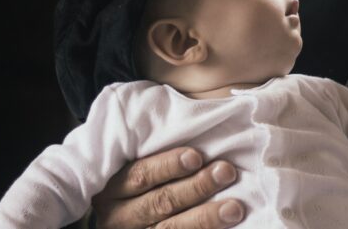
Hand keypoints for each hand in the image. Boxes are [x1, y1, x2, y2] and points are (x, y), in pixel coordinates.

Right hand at [91, 147, 244, 228]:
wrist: (122, 222)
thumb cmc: (134, 186)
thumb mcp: (130, 168)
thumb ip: (152, 154)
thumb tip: (196, 129)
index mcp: (113, 187)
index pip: (140, 175)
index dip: (168, 166)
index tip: (197, 156)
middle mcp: (119, 215)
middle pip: (159, 202)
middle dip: (196, 187)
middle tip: (226, 172)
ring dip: (205, 217)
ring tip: (234, 208)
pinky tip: (225, 227)